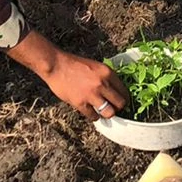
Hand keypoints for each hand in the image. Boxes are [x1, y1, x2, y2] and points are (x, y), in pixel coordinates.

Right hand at [8, 32, 129, 119]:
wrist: (57, 65)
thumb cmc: (75, 64)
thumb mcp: (95, 66)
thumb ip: (106, 77)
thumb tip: (114, 91)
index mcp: (107, 73)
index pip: (124, 91)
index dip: (124, 98)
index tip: (120, 102)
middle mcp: (102, 84)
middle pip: (120, 103)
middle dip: (118, 108)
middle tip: (113, 109)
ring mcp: (92, 94)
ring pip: (110, 113)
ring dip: (107, 114)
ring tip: (103, 112)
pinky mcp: (81, 103)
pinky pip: (93, 116)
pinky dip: (94, 116)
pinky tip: (91, 112)